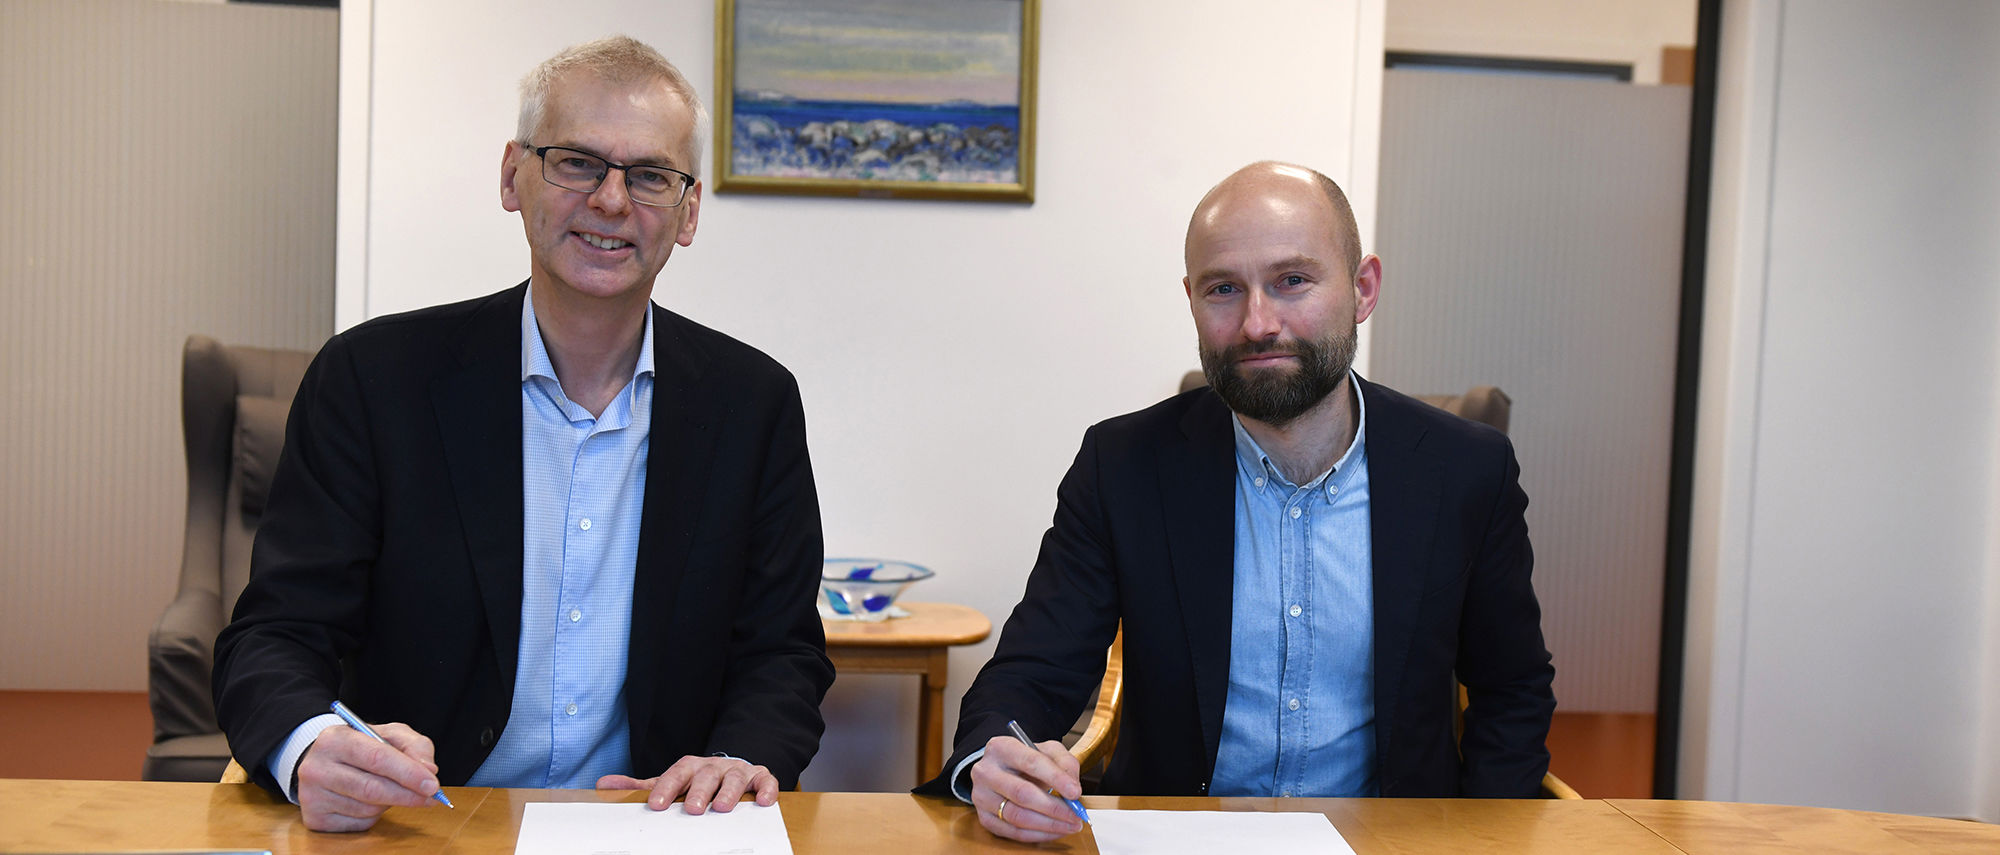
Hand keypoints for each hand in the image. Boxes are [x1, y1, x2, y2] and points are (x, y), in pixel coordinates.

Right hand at [295, 723, 441, 831]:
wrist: (326, 762)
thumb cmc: (363, 747)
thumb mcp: (390, 735)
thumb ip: (415, 746)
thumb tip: (429, 770)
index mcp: (335, 738)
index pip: (376, 757)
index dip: (408, 773)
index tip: (432, 784)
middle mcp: (316, 767)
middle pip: (371, 788)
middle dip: (407, 794)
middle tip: (432, 797)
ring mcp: (311, 795)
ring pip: (367, 808)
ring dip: (390, 803)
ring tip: (391, 789)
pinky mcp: (314, 818)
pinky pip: (358, 823)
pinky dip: (374, 816)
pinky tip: (371, 802)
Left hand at [597, 755, 777, 813]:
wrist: (732, 770)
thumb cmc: (698, 782)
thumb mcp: (671, 783)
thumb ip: (641, 787)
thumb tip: (604, 786)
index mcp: (691, 766)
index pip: (677, 773)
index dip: (667, 788)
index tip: (656, 805)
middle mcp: (714, 766)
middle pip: (706, 775)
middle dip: (700, 792)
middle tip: (692, 810)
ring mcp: (738, 771)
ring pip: (735, 779)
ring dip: (729, 793)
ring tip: (722, 809)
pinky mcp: (760, 777)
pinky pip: (766, 781)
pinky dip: (767, 790)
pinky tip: (764, 802)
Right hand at [968, 735, 1085, 842]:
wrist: (1003, 771)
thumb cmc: (1027, 761)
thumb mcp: (1047, 751)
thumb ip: (1064, 763)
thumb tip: (1073, 788)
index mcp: (1001, 748)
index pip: (1030, 763)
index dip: (1056, 779)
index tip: (1075, 792)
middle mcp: (986, 771)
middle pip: (1022, 793)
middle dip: (1054, 808)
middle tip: (1075, 815)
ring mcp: (981, 796)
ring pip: (1017, 816)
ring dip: (1048, 825)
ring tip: (1069, 825)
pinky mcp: (984, 817)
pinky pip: (1012, 832)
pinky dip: (1038, 835)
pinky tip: (1054, 831)